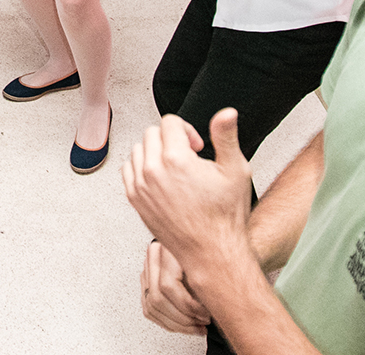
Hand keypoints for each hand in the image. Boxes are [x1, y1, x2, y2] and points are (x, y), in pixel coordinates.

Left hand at [122, 109, 254, 278]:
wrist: (212, 252)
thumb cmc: (226, 216)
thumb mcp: (235, 170)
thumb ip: (226, 136)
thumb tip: (226, 112)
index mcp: (176, 159)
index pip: (169, 122)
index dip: (187, 129)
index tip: (198, 146)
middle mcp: (153, 170)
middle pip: (152, 133)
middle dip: (171, 139)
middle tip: (189, 156)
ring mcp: (140, 186)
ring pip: (138, 149)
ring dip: (155, 151)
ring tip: (176, 168)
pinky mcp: (135, 199)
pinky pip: (129, 169)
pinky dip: (142, 167)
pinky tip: (161, 178)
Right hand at [141, 240, 210, 334]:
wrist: (198, 244)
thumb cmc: (205, 254)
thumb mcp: (206, 266)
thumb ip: (204, 284)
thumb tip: (211, 309)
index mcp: (164, 250)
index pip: (168, 286)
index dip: (188, 306)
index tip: (206, 315)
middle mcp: (151, 259)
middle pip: (157, 299)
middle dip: (182, 318)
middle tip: (201, 323)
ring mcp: (146, 272)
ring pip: (152, 307)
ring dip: (176, 324)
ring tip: (195, 327)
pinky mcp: (146, 284)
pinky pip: (150, 310)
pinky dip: (167, 323)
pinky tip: (183, 325)